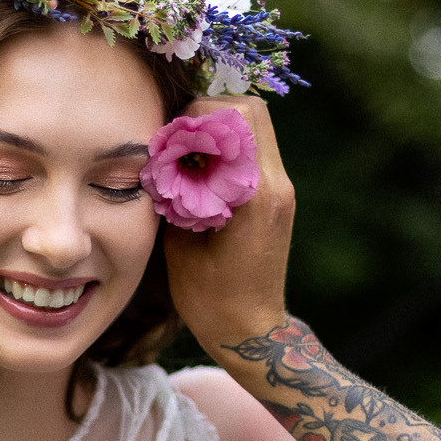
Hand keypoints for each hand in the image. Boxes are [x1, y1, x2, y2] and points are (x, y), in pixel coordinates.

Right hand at [162, 94, 295, 356]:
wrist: (251, 331)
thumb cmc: (211, 300)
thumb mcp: (180, 245)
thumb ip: (174, 193)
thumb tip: (160, 154)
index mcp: (256, 194)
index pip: (237, 117)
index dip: (196, 115)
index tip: (168, 139)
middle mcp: (276, 184)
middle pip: (251, 109)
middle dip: (208, 111)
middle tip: (176, 139)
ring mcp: (280, 189)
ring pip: (254, 125)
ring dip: (217, 128)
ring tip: (184, 155)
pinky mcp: (276, 196)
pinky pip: (252, 150)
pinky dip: (225, 148)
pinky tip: (196, 172)